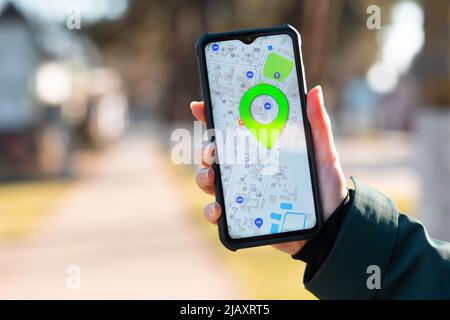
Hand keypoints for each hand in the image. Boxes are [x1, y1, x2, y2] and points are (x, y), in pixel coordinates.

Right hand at [190, 86, 346, 254]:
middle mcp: (246, 168)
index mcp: (261, 149)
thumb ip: (318, 124)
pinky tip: (218, 208)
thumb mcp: (324, 153)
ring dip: (203, 175)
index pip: (232, 130)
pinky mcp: (241, 215)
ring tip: (212, 176)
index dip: (212, 116)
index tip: (199, 106)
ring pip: (209, 180)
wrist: (330, 226)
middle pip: (214, 154)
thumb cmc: (325, 186)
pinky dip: (211, 210)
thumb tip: (315, 91)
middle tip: (213, 149)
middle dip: (205, 149)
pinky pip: (217, 212)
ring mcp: (241, 192)